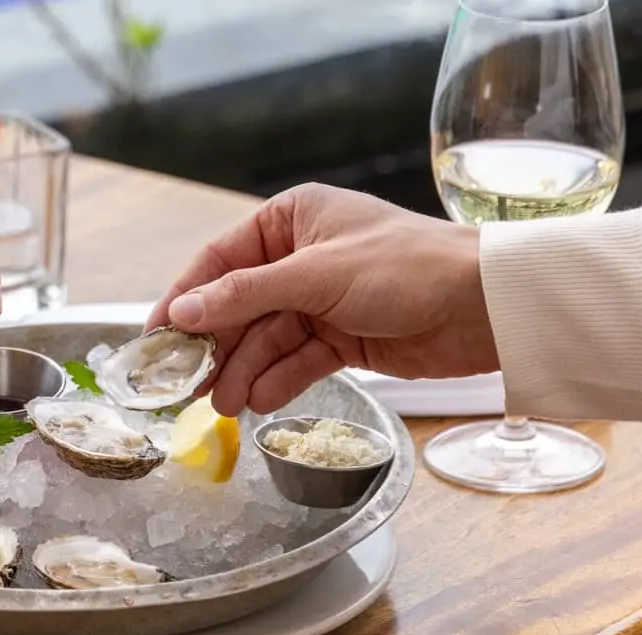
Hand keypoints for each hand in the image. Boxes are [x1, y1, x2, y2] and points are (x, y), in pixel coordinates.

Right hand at [146, 183, 493, 416]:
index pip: (219, 262)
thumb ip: (245, 296)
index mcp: (291, 220)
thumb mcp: (316, 276)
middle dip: (215, 347)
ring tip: (224, 406)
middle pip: (238, 307)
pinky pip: (295, 361)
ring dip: (243, 372)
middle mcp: (300, 258)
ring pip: (265, 340)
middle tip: (186, 386)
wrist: (485, 306)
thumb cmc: (407, 267)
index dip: (184, 300)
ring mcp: (321, 301)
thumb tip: (181, 312)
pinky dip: (277, 381)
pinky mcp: (342, 339)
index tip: (155, 338)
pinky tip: (259, 401)